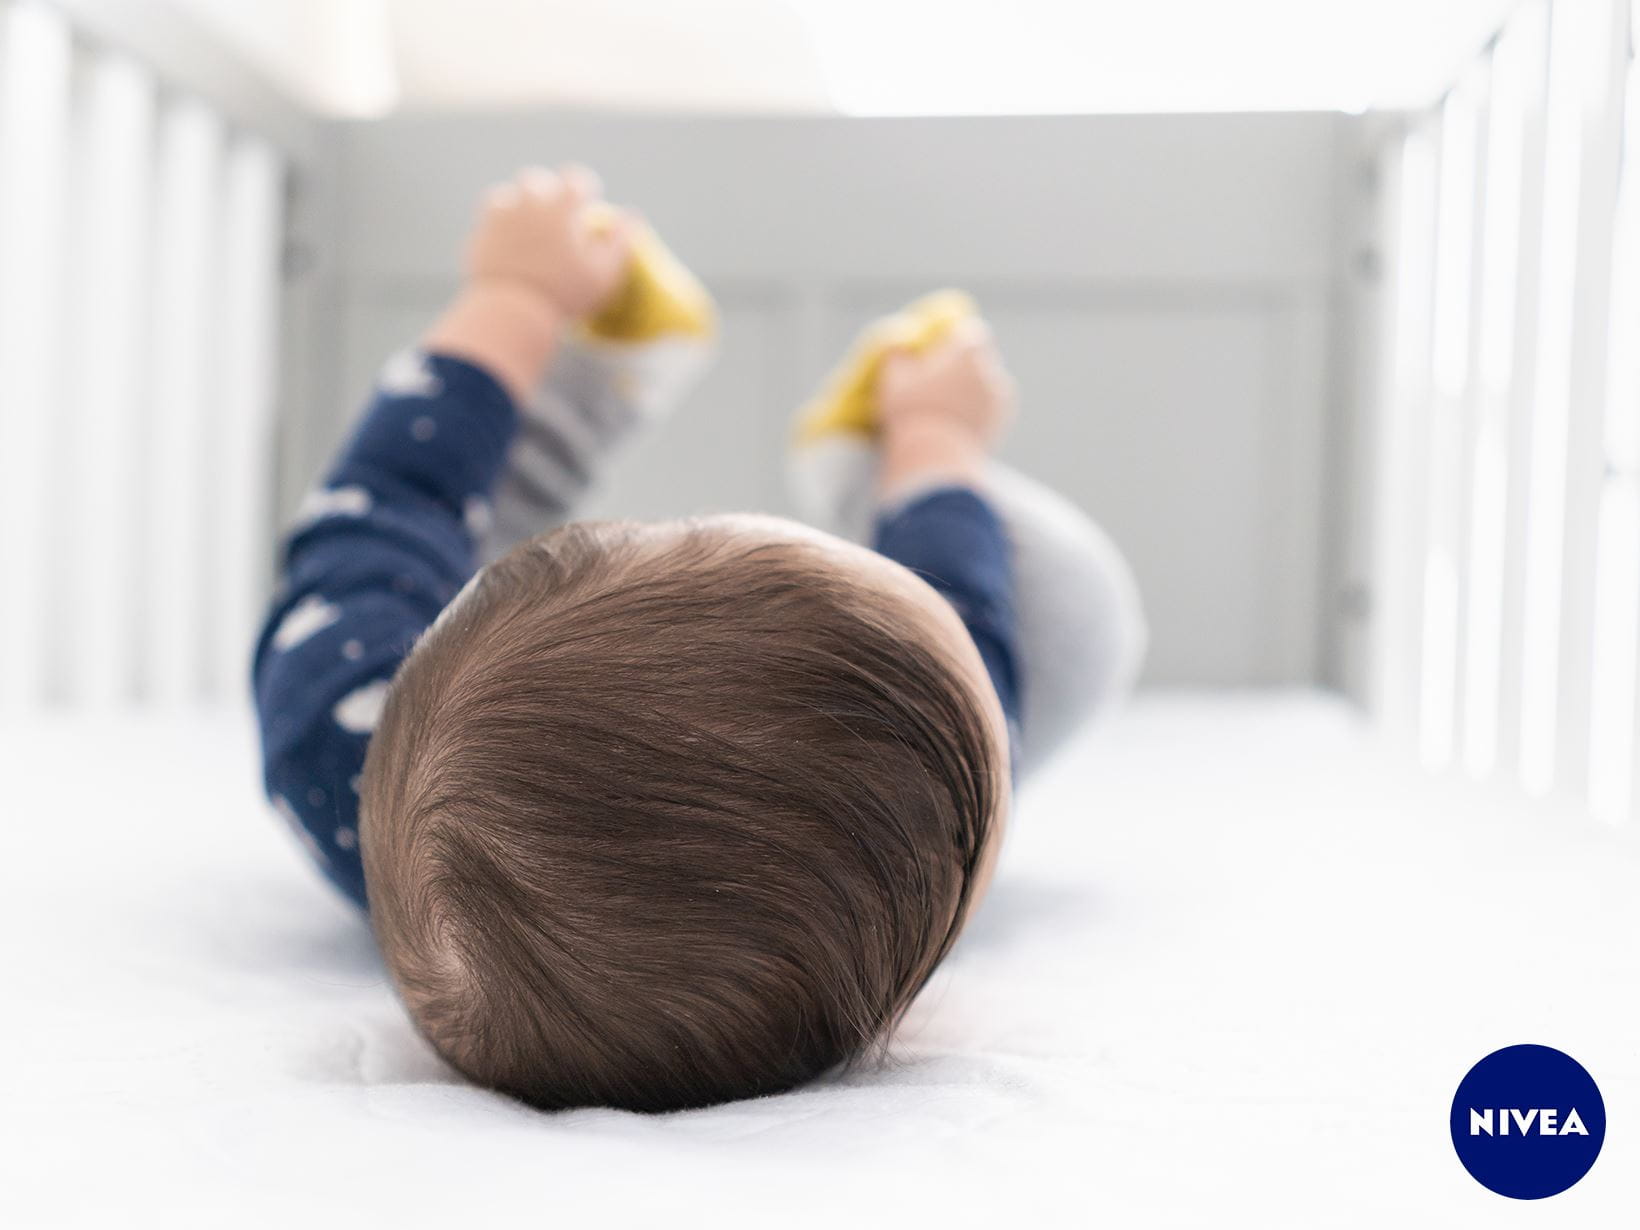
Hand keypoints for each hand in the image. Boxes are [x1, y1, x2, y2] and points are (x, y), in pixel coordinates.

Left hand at [466, 164, 631, 318]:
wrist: (512, 310)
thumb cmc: (565, 294)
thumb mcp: (603, 273)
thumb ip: (620, 241)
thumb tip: (630, 215)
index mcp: (562, 207)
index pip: (576, 178)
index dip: (585, 186)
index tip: (590, 197)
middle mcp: (530, 201)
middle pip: (538, 180)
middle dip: (550, 189)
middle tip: (557, 209)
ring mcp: (502, 214)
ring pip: (512, 192)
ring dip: (524, 201)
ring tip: (532, 220)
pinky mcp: (482, 230)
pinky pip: (492, 210)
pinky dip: (502, 215)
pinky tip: (510, 231)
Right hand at [877, 319, 1015, 495]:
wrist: (936, 458)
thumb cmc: (913, 412)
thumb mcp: (894, 377)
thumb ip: (899, 353)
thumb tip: (901, 346)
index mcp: (969, 350)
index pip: (970, 332)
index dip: (954, 341)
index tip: (939, 353)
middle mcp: (991, 369)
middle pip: (979, 359)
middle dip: (963, 367)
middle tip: (937, 382)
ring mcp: (999, 399)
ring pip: (984, 386)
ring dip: (970, 391)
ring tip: (943, 408)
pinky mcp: (1001, 424)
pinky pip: (987, 410)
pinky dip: (975, 413)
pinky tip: (953, 425)